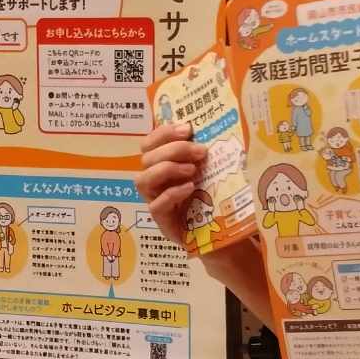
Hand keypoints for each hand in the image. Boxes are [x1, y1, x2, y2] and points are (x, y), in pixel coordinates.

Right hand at [136, 122, 207, 243]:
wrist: (216, 230)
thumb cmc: (209, 195)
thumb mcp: (207, 169)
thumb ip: (202, 153)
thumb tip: (212, 130)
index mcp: (160, 164)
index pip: (149, 143)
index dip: (164, 133)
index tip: (188, 129)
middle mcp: (153, 181)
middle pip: (147, 158)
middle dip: (174, 150)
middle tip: (200, 151)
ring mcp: (154, 200)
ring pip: (143, 180)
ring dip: (167, 169)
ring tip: (192, 170)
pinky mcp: (161, 220)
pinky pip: (156, 205)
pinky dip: (172, 193)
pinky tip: (190, 188)